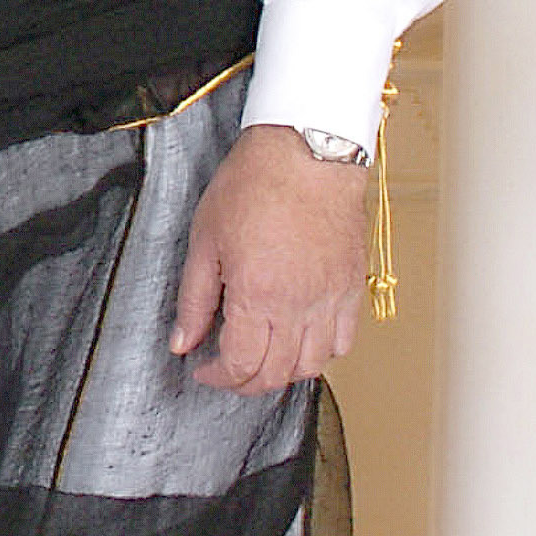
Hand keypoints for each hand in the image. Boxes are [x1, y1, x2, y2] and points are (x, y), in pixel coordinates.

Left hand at [172, 124, 368, 395]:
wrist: (306, 153)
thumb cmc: (253, 185)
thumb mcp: (205, 239)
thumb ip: (194, 298)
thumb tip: (183, 342)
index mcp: (259, 295)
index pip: (242, 364)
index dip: (218, 377)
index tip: (202, 369)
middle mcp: (301, 306)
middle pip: (278, 374)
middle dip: (246, 382)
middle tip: (226, 371)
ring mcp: (332, 300)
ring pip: (313, 365)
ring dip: (284, 373)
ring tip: (261, 358)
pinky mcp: (352, 288)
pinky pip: (343, 342)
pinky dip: (321, 354)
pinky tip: (299, 341)